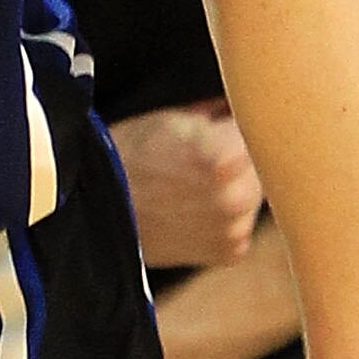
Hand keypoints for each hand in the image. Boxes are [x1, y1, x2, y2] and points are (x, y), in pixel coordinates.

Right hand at [109, 100, 265, 268]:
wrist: (94, 209)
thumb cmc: (129, 156)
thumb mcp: (176, 119)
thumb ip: (222, 113)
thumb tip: (249, 108)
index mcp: (227, 155)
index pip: (263, 129)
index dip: (239, 126)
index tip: (225, 127)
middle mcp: (237, 196)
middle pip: (263, 165)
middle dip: (243, 159)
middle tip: (205, 161)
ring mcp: (234, 228)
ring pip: (255, 195)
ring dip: (236, 189)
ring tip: (197, 187)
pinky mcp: (229, 251)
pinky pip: (243, 224)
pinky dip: (226, 218)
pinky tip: (195, 211)